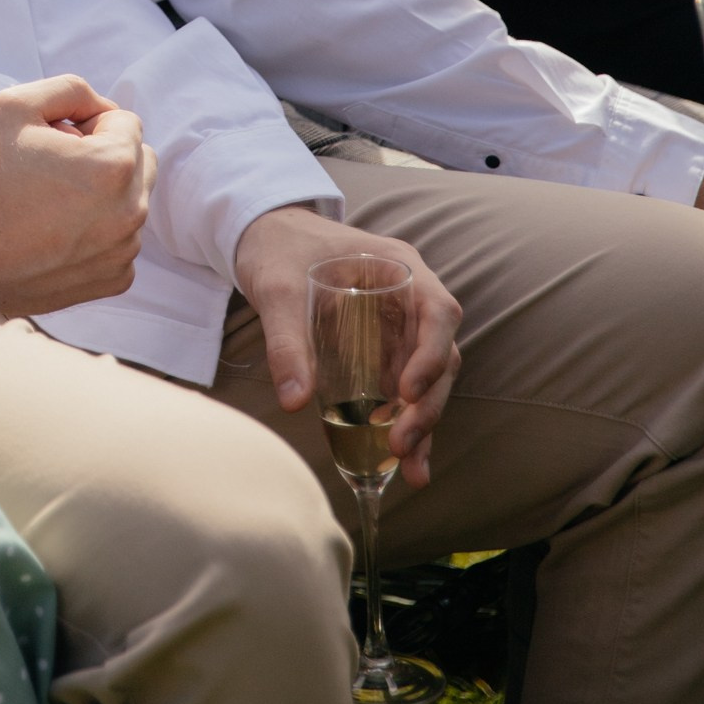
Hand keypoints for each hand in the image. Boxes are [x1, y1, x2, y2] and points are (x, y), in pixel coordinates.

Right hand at [0, 76, 153, 317]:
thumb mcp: (13, 104)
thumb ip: (69, 89)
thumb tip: (101, 107)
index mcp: (115, 164)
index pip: (125, 121)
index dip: (87, 121)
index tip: (54, 139)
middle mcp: (132, 210)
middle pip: (139, 161)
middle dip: (107, 155)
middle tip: (57, 166)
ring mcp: (125, 250)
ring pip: (131, 201)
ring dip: (105, 194)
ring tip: (53, 199)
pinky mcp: (114, 278)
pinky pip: (121, 241)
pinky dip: (99, 231)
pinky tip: (58, 230)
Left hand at [232, 204, 459, 487]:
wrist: (263, 233)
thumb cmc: (276, 248)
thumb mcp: (276, 289)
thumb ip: (286, 341)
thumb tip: (294, 402)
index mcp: (397, 266)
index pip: (438, 310)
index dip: (431, 354)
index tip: (405, 392)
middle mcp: (409, 294)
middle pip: (439, 353)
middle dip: (427, 405)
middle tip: (401, 446)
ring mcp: (399, 322)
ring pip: (428, 377)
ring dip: (422, 422)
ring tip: (411, 469)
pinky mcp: (383, 346)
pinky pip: (403, 386)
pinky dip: (403, 420)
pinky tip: (399, 461)